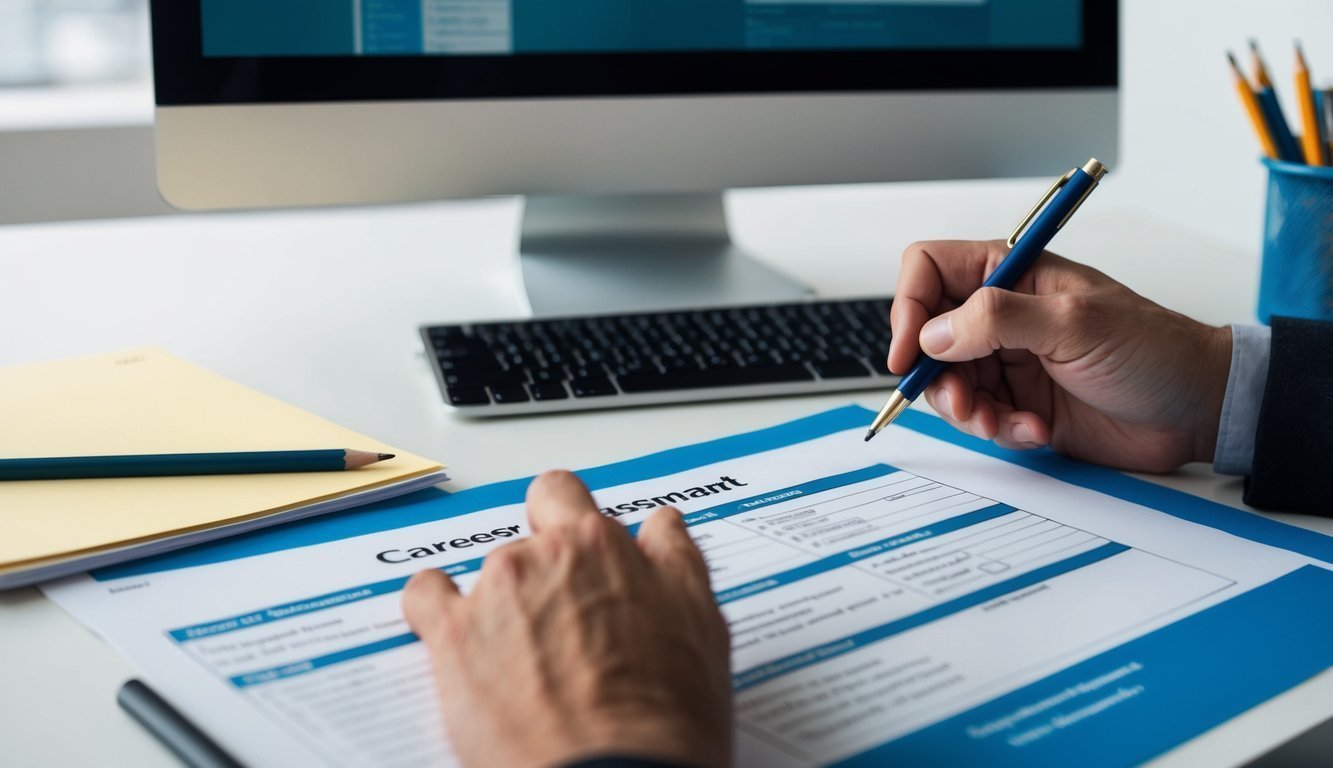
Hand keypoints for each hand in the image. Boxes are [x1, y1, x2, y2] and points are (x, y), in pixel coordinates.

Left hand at [403, 470, 731, 767]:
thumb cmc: (666, 715)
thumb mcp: (702, 623)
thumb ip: (676, 560)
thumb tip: (663, 524)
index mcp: (602, 544)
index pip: (563, 494)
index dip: (564, 520)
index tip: (569, 547)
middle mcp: (546, 555)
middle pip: (524, 537)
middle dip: (539, 570)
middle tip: (558, 619)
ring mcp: (497, 592)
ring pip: (485, 571)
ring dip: (499, 600)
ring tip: (521, 657)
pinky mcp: (454, 637)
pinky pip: (424, 597)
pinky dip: (432, 608)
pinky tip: (451, 635)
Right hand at [888, 240, 1230, 472]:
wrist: (1196, 410)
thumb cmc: (1154, 351)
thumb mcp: (1075, 323)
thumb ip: (998, 319)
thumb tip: (935, 331)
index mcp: (1012, 274)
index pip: (930, 270)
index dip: (908, 306)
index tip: (909, 351)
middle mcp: (1002, 315)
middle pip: (928, 335)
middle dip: (936, 374)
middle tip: (962, 400)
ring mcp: (1009, 360)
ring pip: (948, 383)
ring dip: (968, 409)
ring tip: (1004, 421)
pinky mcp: (1020, 402)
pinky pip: (980, 418)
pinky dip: (1000, 430)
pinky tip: (1037, 430)